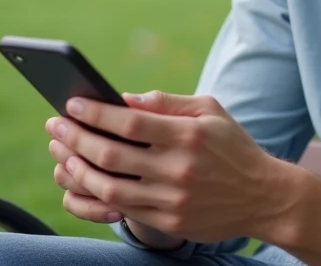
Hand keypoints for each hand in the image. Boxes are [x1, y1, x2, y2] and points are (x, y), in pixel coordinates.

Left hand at [46, 91, 294, 243]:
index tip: (72, 103)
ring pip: (109, 187)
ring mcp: (172, 198)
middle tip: (55, 126)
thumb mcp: (210, 111)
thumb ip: (167, 102)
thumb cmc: (233, 147)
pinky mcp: (170, 221)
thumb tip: (124, 99)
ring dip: (78, 170)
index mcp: (187, 135)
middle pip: (111, 154)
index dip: (95, 113)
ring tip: (63, 155)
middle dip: (75, 138)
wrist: (265, 197)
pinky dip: (97, 196)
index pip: (129, 122)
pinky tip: (84, 181)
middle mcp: (178, 168)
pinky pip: (122, 210)